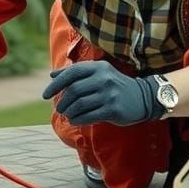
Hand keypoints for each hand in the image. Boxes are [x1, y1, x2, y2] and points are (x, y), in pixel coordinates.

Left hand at [42, 61, 157, 126]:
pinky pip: (88, 116)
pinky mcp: (113, 109)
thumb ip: (76, 73)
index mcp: (98, 67)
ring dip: (68, 112)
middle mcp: (104, 78)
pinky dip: (77, 119)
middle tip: (59, 108)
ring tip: (66, 115)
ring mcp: (109, 94)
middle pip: (73, 90)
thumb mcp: (98, 73)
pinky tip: (74, 120)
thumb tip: (52, 75)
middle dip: (62, 101)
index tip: (45, 95)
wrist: (143, 97)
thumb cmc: (114, 85)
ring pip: (79, 104)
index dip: (56, 84)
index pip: (71, 73)